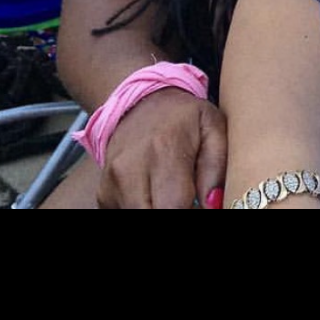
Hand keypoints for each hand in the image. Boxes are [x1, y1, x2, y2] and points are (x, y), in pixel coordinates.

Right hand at [96, 88, 227, 209]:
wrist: (139, 103)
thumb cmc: (183, 117)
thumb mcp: (212, 127)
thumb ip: (216, 168)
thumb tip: (213, 204)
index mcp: (163, 151)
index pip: (175, 207)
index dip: (193, 213)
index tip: (200, 203)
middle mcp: (131, 169)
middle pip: (154, 216)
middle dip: (176, 212)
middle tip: (188, 200)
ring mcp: (112, 183)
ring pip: (139, 216)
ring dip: (160, 210)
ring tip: (172, 194)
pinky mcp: (103, 193)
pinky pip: (127, 212)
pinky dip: (145, 209)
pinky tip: (155, 194)